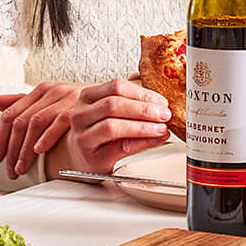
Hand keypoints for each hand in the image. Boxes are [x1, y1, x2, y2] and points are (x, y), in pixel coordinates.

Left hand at [0, 82, 85, 177]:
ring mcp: (63, 98)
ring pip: (33, 123)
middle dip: (10, 149)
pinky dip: (46, 137)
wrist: (118, 95)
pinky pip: (57, 122)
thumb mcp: (55, 100)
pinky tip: (40, 152)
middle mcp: (50, 92)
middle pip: (18, 121)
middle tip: (9, 170)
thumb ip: (27, 102)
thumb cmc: (86, 103)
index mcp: (41, 91)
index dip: (0, 139)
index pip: (10, 115)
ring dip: (25, 149)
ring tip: (22, 169)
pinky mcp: (77, 106)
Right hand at [44, 79, 171, 176]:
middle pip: (113, 105)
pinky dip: (142, 142)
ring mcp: (84, 138)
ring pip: (113, 126)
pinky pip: (120, 148)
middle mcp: (81, 115)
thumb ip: (132, 104)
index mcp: (88, 97)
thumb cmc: (100, 133)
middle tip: (164, 114)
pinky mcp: (93, 158)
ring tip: (161, 127)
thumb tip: (161, 105)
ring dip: (142, 126)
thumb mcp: (110, 112)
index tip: (160, 101)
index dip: (141, 93)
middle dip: (144, 109)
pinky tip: (156, 139)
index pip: (116, 87)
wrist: (84, 158)